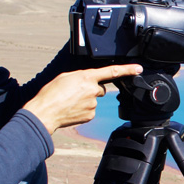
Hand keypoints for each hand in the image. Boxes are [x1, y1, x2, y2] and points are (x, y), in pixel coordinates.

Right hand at [24, 63, 142, 133]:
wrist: (45, 112)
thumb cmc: (51, 93)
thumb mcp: (65, 77)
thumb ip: (81, 76)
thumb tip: (88, 81)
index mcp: (86, 77)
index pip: (112, 71)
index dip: (127, 69)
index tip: (138, 68)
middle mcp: (93, 90)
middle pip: (100, 88)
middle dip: (91, 89)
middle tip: (75, 92)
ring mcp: (93, 104)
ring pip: (94, 99)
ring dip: (85, 100)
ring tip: (70, 101)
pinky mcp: (91, 115)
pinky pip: (91, 110)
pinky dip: (83, 109)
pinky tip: (72, 109)